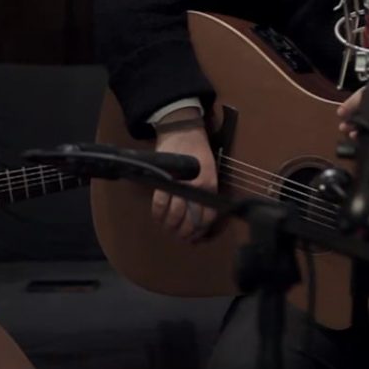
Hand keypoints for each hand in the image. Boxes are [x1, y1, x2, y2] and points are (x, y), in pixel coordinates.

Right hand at [152, 115, 218, 241]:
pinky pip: (160, 203)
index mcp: (210, 187)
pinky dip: (158, 214)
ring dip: (171, 225)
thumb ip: (204, 192)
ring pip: (174, 215)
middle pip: (189, 220)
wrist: (183, 131)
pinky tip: (159, 218)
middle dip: (184, 232)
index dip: (200, 230)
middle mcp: (197, 189)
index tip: (195, 236)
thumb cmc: (197, 151)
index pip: (207, 216)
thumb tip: (199, 215)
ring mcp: (181, 185)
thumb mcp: (208, 172)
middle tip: (181, 236)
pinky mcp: (165, 181)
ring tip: (169, 228)